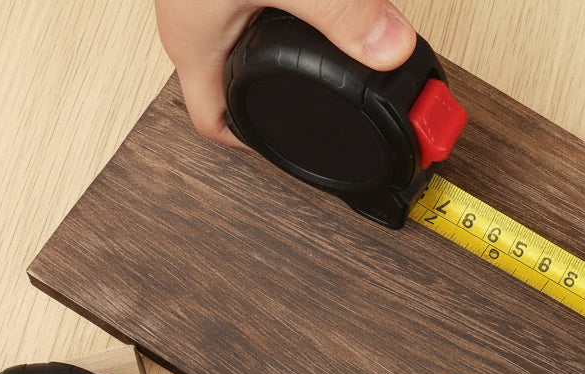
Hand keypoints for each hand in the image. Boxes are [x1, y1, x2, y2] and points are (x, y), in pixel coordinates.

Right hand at [154, 0, 416, 147]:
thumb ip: (341, 13)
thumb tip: (390, 49)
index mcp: (195, 45)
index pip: (214, 122)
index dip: (253, 144)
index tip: (295, 147)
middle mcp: (194, 25)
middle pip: (233, 86)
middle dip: (281, 98)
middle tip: (326, 105)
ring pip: (245, 44)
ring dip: (286, 54)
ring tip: (325, 60)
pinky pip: (256, 9)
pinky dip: (290, 14)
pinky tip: (314, 7)